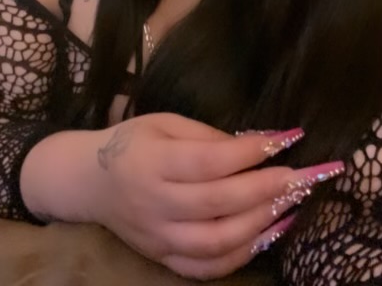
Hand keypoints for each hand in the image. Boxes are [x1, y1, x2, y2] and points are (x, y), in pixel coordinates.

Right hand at [92, 113, 343, 279]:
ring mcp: (157, 236)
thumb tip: (257, 145)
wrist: (89, 181)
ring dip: (261, 223)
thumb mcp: (164, 123)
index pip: (208, 160)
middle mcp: (153, 203)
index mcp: (151, 161)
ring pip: (216, 240)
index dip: (250, 151)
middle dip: (266, 188)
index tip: (288, 137)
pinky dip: (241, 255)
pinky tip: (268, 233)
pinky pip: (206, 267)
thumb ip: (207, 136)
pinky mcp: (161, 258)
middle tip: (302, 175)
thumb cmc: (132, 143)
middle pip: (217, 202)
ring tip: (292, 204)